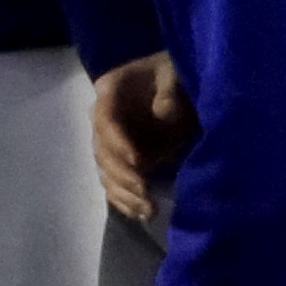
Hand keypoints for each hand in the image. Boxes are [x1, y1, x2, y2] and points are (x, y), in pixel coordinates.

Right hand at [88, 52, 193, 222]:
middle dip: (123, 175)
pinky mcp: (123, 160)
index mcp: (110, 91)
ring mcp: (113, 142)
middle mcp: (103, 119)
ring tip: (149, 210)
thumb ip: (168, 91)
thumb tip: (160, 115)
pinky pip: (116, 184)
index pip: (105, 121)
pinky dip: (126, 201)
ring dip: (125, 193)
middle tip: (145, 190)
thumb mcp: (175, 72)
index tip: (139, 162)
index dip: (118, 143)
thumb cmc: (177, 72)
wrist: (182, 82)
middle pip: (102, 152)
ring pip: (107, 173)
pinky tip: (142, 214)